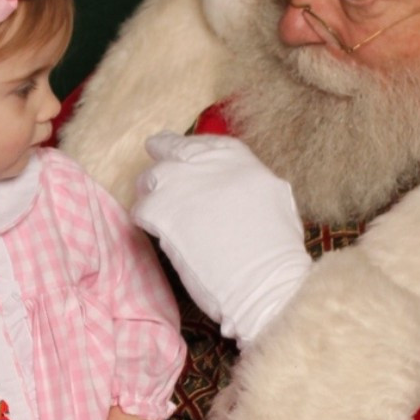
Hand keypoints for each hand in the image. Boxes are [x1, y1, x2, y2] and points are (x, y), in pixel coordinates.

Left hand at [132, 132, 309, 346]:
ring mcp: (179, 183)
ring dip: (151, 191)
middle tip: (154, 161)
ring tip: (155, 207)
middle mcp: (204, 162)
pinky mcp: (160, 211)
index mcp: (237, 158)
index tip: (181, 155)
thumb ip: (248, 182)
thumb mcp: (275, 197)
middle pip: (170, 148)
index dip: (189, 149)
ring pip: (150, 178)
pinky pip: (141, 209)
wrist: (262, 278)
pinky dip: (144, 220)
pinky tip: (154, 231)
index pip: (205, 142)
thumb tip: (232, 186)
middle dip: (161, 153)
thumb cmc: (278, 249)